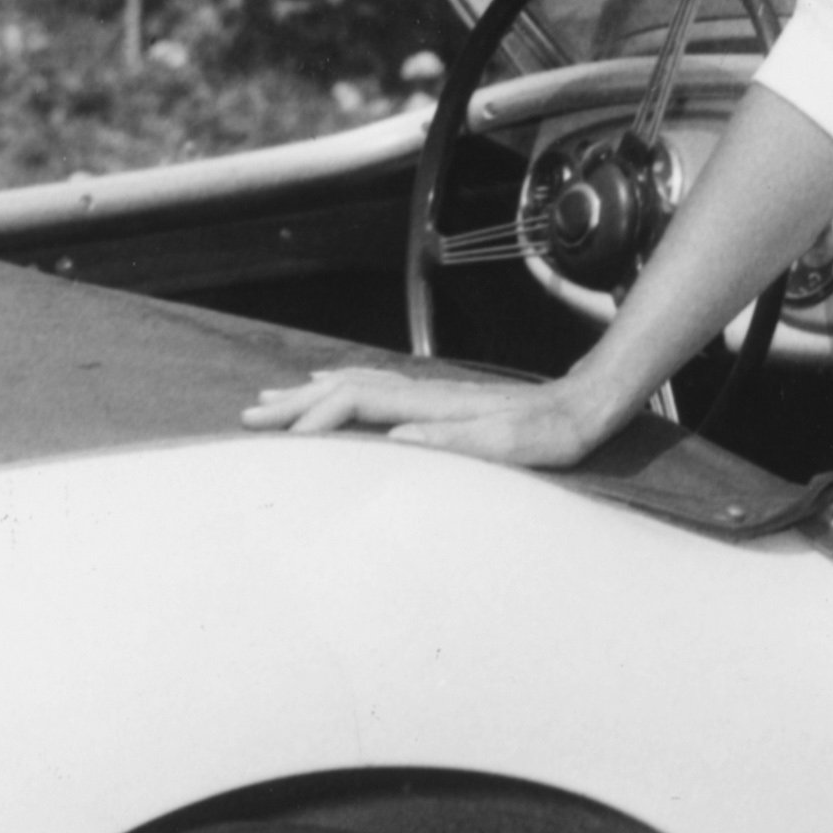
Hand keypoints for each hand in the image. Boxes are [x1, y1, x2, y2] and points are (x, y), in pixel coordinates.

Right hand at [239, 363, 610, 468]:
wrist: (585, 405)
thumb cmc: (552, 435)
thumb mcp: (510, 445)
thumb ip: (454, 440)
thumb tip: (394, 438)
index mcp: (430, 405)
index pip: (355, 404)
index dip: (316, 421)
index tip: (283, 447)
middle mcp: (423, 392)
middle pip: (344, 389)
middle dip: (295, 404)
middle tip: (248, 418)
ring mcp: (429, 393)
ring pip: (354, 384)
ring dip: (310, 394)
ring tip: (271, 401)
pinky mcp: (439, 400)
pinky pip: (373, 386)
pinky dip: (341, 387)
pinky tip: (332, 386)